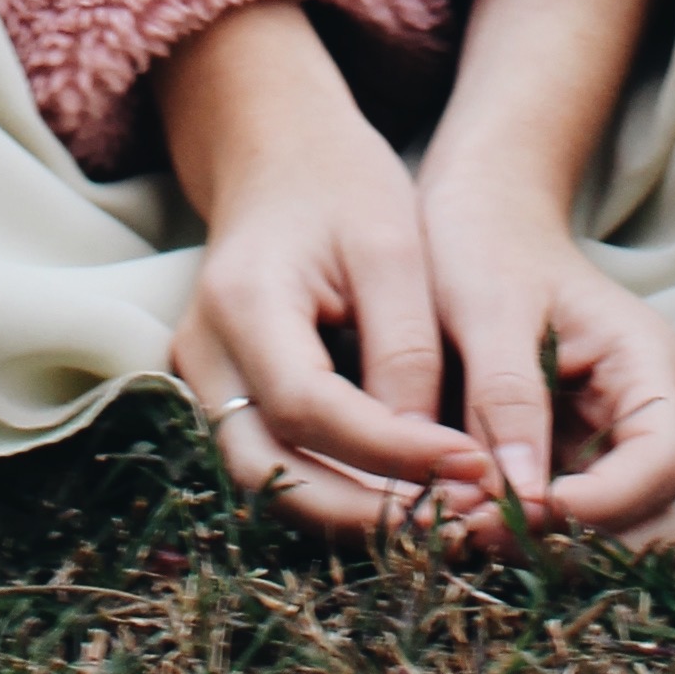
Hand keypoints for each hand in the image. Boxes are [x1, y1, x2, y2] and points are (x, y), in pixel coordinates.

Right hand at [159, 2, 490, 537]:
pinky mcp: (223, 396)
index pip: (309, 407)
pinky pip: (274, 464)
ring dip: (352, 514)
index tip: (473, 466)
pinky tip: (404, 496)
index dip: (391, 451)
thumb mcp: (391, 245)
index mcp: (243, 301)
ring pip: (268, 482)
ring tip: (441, 517)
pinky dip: (336, 490)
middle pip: (271, 471)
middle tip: (457, 520)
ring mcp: (202, 379)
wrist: (276, 152)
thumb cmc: (340, 184)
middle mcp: (204, 352)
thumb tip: (430, 457)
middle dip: (367, 511)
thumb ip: (406, 349)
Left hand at [413, 0, 674, 545]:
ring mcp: (610, 444)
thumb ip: (511, 395)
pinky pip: (563, 522)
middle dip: (572, 542)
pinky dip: (520, 534)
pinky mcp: (567, 460)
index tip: (522, 511)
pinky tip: (459, 520)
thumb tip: (525, 495)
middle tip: (477, 533)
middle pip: (650, 520)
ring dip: (544, 548)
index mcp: (651, 368)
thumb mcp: (490, 308)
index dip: (602, 507)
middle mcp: (645, 416)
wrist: (470, 211)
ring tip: (460, 529)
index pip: (661, 466)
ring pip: (610, 537)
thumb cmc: (483, 240)